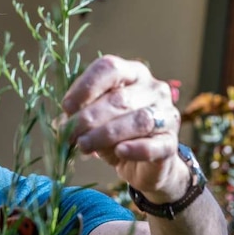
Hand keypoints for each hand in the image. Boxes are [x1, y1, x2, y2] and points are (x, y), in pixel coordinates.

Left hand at [61, 55, 187, 200]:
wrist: (144, 165)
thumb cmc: (116, 135)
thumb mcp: (96, 120)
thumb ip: (81, 114)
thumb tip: (62, 121)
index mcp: (133, 73)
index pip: (109, 68)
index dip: (85, 86)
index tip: (66, 108)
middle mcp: (154, 89)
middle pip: (120, 98)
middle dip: (89, 117)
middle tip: (69, 134)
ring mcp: (167, 115)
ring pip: (138, 121)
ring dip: (105, 134)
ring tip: (84, 146)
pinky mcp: (171, 143)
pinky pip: (154, 145)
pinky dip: (135, 148)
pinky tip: (119, 152)